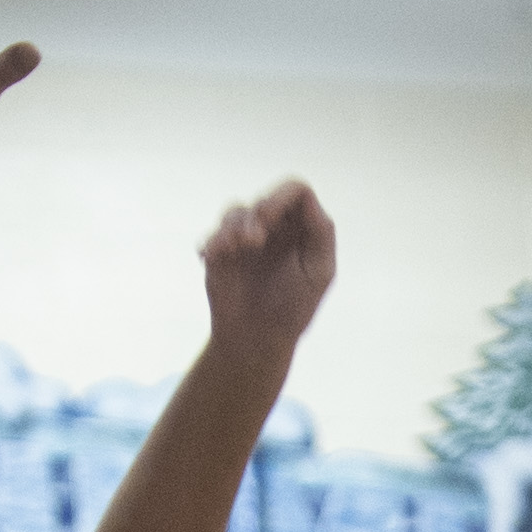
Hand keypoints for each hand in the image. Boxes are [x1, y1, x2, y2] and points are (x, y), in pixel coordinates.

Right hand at [202, 181, 333, 350]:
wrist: (256, 340)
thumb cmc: (294, 309)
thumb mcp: (320, 272)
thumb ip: (321, 232)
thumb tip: (307, 202)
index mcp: (301, 228)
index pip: (294, 190)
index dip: (280, 196)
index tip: (269, 218)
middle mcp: (274, 228)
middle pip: (264, 198)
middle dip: (256, 216)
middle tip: (253, 241)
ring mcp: (245, 239)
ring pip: (235, 211)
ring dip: (232, 228)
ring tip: (232, 250)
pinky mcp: (221, 253)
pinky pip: (213, 235)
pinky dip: (212, 242)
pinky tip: (210, 257)